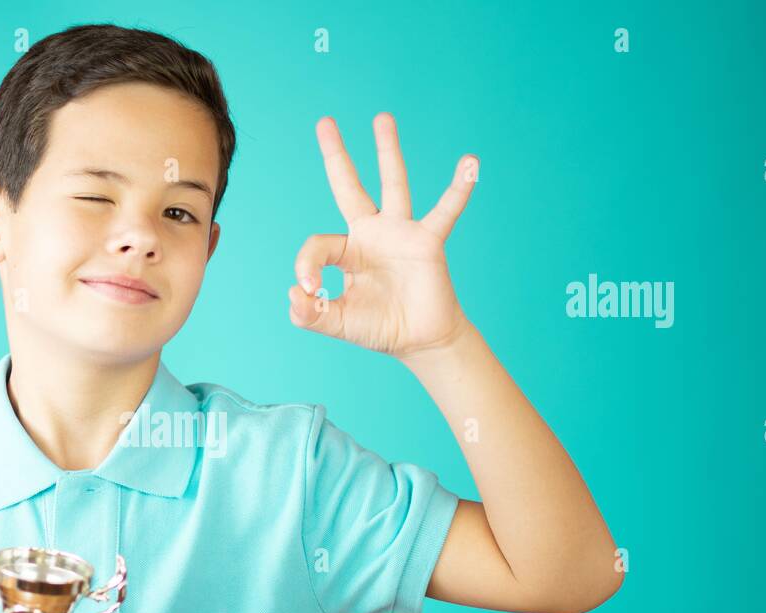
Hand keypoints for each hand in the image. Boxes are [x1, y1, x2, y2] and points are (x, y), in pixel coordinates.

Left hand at [288, 113, 477, 358]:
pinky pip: (446, 211)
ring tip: (382, 118)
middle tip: (324, 122)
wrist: (420, 341)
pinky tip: (470, 162)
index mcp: (346, 251)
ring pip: (394, 184)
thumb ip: (310, 314)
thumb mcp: (338, 323)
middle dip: (336, 155)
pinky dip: (459, 189)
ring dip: (388, 151)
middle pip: (348, 186)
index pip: (318, 244)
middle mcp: (372, 233)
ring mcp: (401, 233)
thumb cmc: (379, 328)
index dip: (306, 264)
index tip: (310, 290)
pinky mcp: (428, 242)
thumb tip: (294, 294)